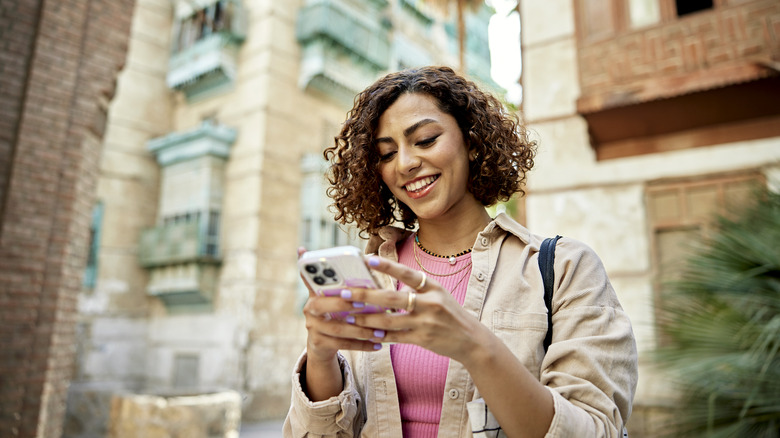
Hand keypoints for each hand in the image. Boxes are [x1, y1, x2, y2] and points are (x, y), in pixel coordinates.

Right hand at [298, 248, 386, 363]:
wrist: (322, 344)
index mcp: (314, 292)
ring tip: (380, 330)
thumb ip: (347, 283)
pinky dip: (362, 344)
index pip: (310, 279)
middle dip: (343, 304)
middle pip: (321, 305)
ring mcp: (312, 327)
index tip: (338, 276)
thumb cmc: (336, 313)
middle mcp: (309, 308)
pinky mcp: (318, 343)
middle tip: (363, 304)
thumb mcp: (336, 297)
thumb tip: (368, 260)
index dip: (320, 276)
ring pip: (336, 328)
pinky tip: (378, 345)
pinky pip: (342, 344)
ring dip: (360, 329)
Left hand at [343, 255, 486, 363]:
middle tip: (344, 293)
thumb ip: (416, 289)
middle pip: (392, 298)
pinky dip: (379, 335)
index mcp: (434, 287)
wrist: (472, 340)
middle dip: (366, 295)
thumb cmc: (450, 314)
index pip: (408, 274)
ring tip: (348, 316)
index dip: (388, 267)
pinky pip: (395, 337)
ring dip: (366, 318)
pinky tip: (365, 333)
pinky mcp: (423, 339)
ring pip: (390, 320)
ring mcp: (426, 322)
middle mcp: (431, 303)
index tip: (369, 260)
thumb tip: (387, 285)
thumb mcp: (439, 295)